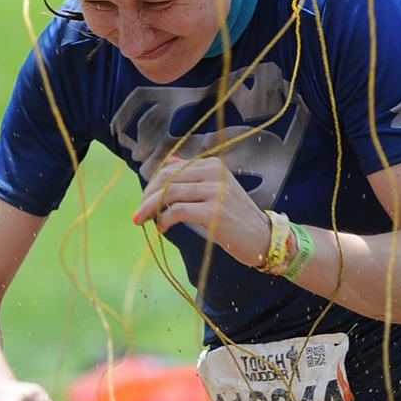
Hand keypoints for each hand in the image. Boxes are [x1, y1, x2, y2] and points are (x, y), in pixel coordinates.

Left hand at [133, 151, 271, 268]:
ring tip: (143, 221)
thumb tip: (168, 163)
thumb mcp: (215, 190)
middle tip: (138, 214)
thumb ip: (192, 176)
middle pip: (166, 179)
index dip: (152, 186)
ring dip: (150, 209)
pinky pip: (178, 211)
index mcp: (212, 165)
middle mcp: (214, 173)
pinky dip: (164, 220)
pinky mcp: (214, 212)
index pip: (170, 169)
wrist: (262, 238)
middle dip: (146, 197)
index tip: (144, 202)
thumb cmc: (236, 218)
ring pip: (169, 194)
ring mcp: (215, 191)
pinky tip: (162, 229)